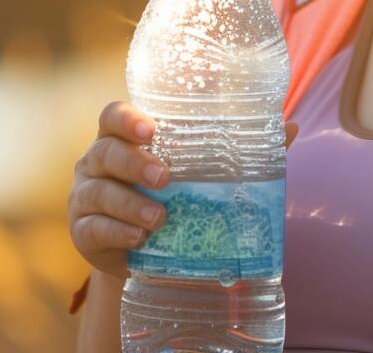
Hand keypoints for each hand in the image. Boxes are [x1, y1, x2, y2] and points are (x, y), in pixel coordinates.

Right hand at [67, 101, 298, 279]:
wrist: (147, 256)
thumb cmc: (174, 200)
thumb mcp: (201, 177)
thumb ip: (241, 153)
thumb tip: (289, 127)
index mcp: (123, 139)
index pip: (113, 116)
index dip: (128, 119)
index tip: (152, 130)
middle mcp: (97, 161)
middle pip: (105, 151)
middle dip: (133, 162)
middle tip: (165, 177)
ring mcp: (85, 196)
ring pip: (99, 192)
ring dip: (129, 204)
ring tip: (159, 218)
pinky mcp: (83, 232)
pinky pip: (93, 228)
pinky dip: (117, 232)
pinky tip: (139, 238)